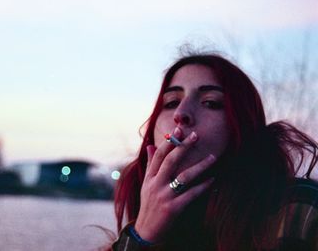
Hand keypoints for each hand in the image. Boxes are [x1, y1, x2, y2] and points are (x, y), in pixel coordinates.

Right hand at [134, 128, 215, 242]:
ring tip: (213, 157)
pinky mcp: (172, 208)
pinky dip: (203, 187)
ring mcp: (164, 196)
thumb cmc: (149, 204)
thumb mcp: (146, 183)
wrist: (146, 230)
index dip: (169, 141)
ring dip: (200, 165)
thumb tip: (149, 146)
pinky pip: (191, 194)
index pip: (159, 155)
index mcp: (150, 177)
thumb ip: (150, 164)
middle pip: (170, 161)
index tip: (179, 128)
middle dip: (183, 146)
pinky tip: (213, 180)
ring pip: (183, 176)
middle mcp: (155, 184)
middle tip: (196, 135)